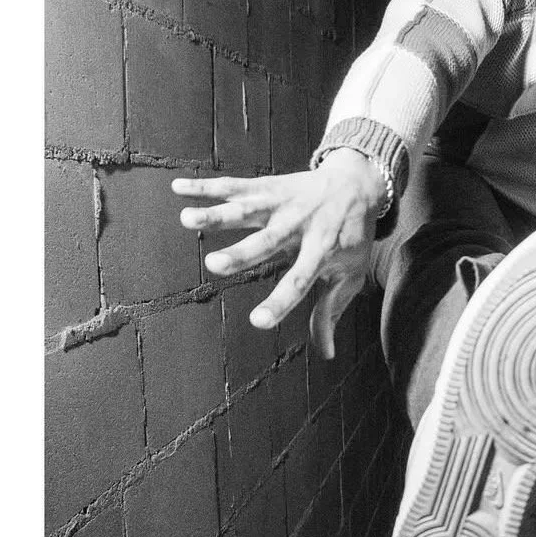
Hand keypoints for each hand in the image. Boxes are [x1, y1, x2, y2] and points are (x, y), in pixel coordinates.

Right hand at [171, 150, 386, 357]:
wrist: (357, 182)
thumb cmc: (352, 236)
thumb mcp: (351, 273)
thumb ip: (331, 311)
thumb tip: (326, 354)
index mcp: (321, 251)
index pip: (300, 281)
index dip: (280, 302)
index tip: (257, 322)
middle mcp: (298, 227)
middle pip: (267, 242)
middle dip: (241, 253)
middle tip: (215, 265)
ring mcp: (280, 204)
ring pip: (246, 209)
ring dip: (216, 214)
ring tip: (187, 219)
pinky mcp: (266, 187)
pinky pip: (234, 185)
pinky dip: (205, 185)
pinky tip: (178, 188)